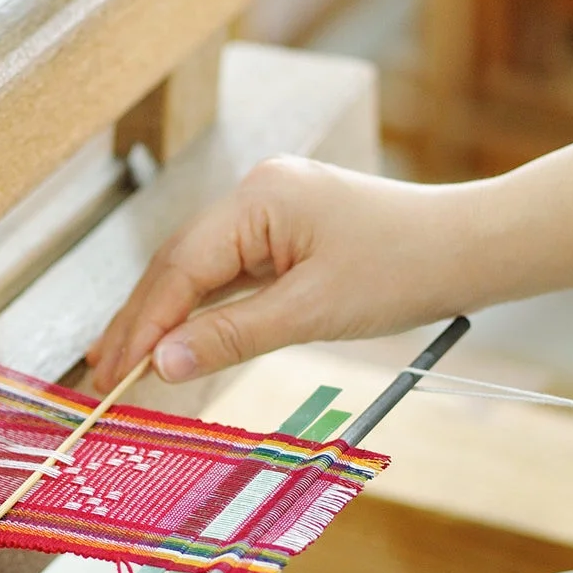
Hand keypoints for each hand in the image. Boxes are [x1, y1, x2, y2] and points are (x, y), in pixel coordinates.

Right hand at [88, 158, 479, 389]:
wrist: (471, 248)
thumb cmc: (406, 269)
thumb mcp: (313, 312)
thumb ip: (232, 335)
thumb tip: (163, 361)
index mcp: (259, 198)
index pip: (180, 268)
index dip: (142, 324)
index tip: (113, 372)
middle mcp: (257, 194)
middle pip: (179, 265)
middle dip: (140, 323)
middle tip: (102, 377)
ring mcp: (270, 211)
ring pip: (199, 270)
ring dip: (164, 318)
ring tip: (123, 364)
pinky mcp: (285, 232)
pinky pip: (228, 273)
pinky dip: (201, 310)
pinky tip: (176, 339)